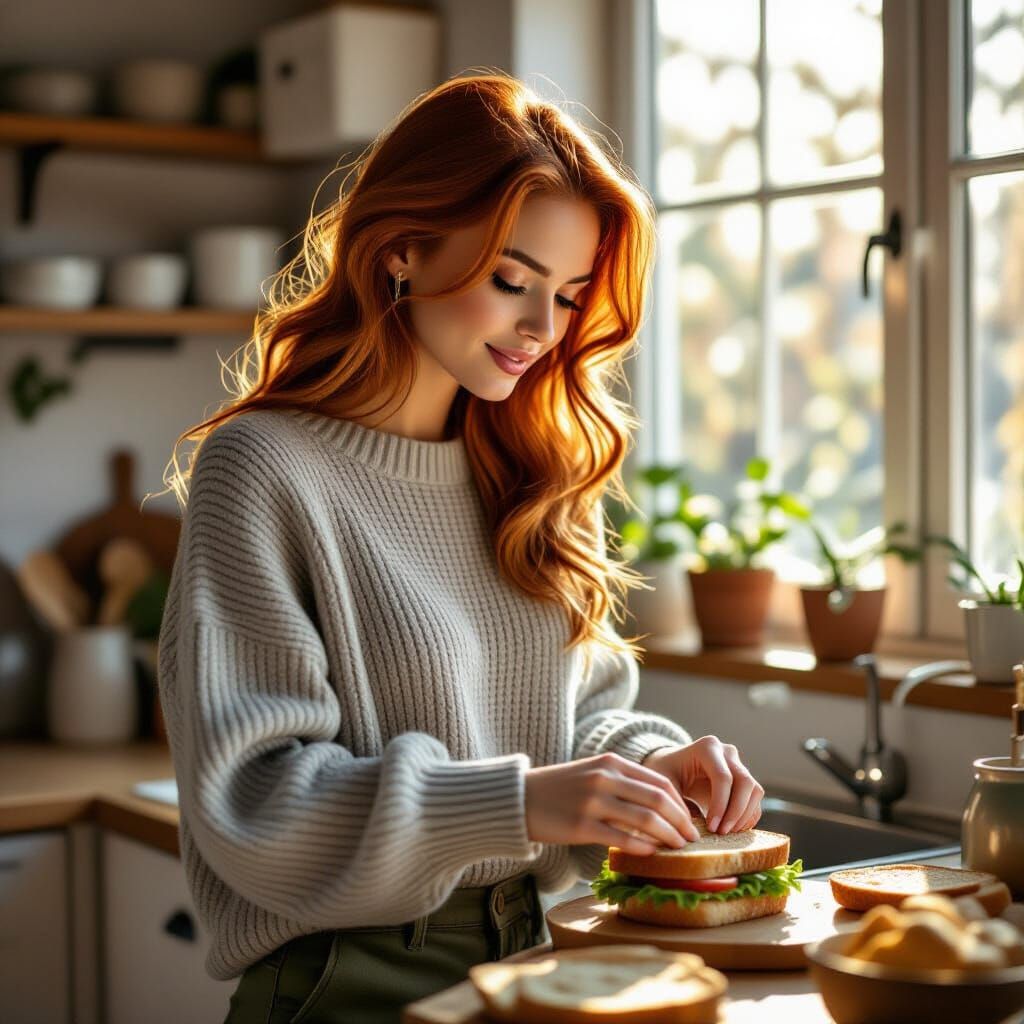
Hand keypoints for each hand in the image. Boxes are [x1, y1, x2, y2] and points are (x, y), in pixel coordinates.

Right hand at [524, 753, 702, 855]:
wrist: (520, 797)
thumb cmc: (560, 789)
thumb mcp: (592, 773)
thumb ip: (623, 783)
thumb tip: (659, 806)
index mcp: (611, 763)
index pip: (660, 782)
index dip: (681, 804)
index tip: (690, 820)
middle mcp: (604, 778)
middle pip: (659, 800)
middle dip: (682, 822)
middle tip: (693, 838)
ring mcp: (593, 802)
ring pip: (645, 820)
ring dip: (669, 836)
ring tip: (678, 848)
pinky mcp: (581, 826)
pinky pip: (621, 838)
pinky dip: (643, 847)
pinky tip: (652, 854)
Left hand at [642, 735, 763, 834]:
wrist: (672, 765)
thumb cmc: (665, 773)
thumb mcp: (663, 784)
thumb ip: (676, 803)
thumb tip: (693, 832)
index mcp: (706, 747)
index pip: (723, 777)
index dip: (720, 805)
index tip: (711, 828)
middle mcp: (727, 752)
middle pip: (745, 782)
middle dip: (735, 811)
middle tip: (721, 832)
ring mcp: (738, 764)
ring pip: (755, 791)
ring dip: (744, 815)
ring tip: (726, 833)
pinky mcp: (744, 779)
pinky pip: (755, 800)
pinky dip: (748, 817)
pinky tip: (733, 830)